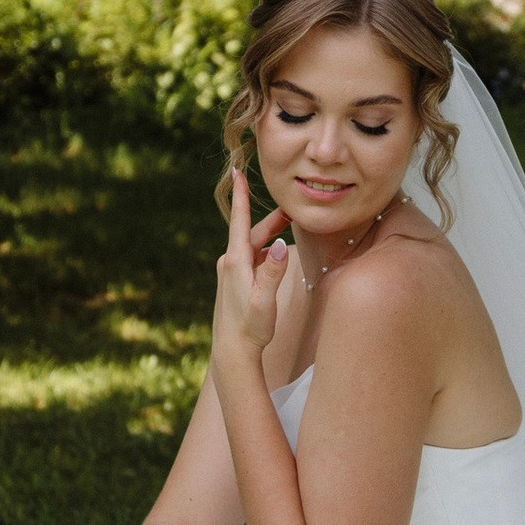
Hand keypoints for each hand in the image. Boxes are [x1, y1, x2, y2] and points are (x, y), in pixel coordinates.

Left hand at [212, 163, 291, 364]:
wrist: (232, 352)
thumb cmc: (250, 328)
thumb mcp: (264, 300)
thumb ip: (273, 272)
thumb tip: (282, 244)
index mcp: (236, 262)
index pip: (238, 220)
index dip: (240, 195)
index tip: (237, 171)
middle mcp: (229, 263)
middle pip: (253, 232)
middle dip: (273, 220)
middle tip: (294, 210)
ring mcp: (230, 272)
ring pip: (254, 246)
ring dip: (271, 236)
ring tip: (292, 228)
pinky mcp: (234, 282)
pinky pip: (253, 259)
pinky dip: (267, 253)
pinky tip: (279, 258)